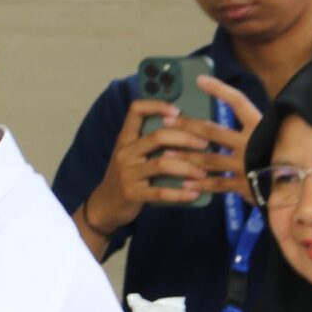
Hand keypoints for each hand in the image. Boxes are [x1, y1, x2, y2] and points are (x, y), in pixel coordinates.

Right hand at [84, 79, 260, 231]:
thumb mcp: (132, 155)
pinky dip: (180, 193)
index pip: (136, 110)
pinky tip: (194, 193)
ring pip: (162, 164)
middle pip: (157, 136)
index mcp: (125, 138)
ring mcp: (127, 173)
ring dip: (187, 167)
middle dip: (185, 138)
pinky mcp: (132, 194)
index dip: (157, 105)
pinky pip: (160, 192)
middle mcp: (125, 152)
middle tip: (205, 143)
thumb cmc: (127, 176)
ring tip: (203, 172)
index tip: (178, 111)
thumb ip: (150, 142)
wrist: (105, 205)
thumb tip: (188, 129)